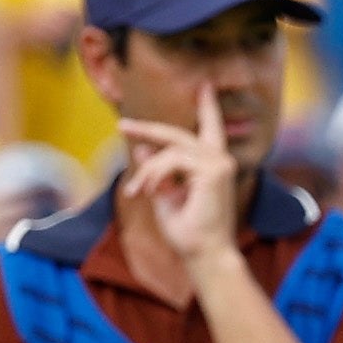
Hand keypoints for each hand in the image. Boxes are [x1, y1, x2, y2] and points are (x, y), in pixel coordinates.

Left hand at [125, 91, 248, 281]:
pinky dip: (154, 175)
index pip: (212, 130)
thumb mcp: (163, 195)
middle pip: (178, 134)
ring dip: (148, 171)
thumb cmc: (188, 233)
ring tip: (137, 191)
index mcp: (214, 166)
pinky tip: (148, 193)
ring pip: (170, 150)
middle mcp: (220, 161)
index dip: (208, 107)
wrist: (204, 256)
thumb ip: (156, 171)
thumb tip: (142, 148)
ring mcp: (219, 164)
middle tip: (122, 125)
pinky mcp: (213, 171)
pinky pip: (170, 161)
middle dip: (147, 129)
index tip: (205, 86)